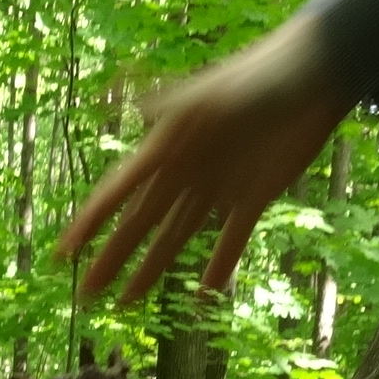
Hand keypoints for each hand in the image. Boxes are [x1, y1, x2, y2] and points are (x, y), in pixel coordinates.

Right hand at [55, 14, 350, 303]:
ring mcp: (219, 187)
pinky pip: (231, 241)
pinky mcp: (255, 197)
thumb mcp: (209, 94)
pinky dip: (218, 269)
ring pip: (176, 237)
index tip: (64, 252)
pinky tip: (202, 296)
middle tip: (86, 293)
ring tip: (128, 302)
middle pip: (140, 223)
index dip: (90, 222)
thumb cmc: (257, 77)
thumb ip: (173, 109)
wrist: (315, 76)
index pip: (119, 192)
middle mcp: (186, 172)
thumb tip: (136, 107)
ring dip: (152, 269)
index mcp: (167, 148)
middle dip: (112, 258)